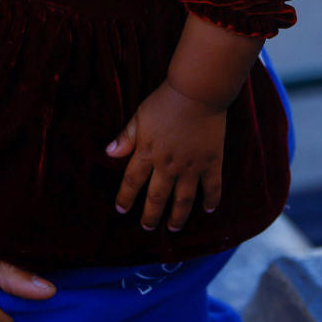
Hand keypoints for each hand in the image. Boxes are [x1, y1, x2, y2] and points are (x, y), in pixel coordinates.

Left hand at [106, 80, 225, 230]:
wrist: (196, 93)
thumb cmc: (164, 102)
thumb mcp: (139, 117)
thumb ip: (126, 138)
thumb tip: (109, 153)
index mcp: (147, 153)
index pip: (132, 181)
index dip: (125, 197)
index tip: (121, 209)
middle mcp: (168, 165)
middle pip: (157, 197)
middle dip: (150, 215)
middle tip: (147, 228)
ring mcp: (191, 167)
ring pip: (183, 200)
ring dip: (177, 216)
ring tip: (174, 228)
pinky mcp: (211, 163)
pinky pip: (212, 188)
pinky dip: (211, 201)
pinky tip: (208, 210)